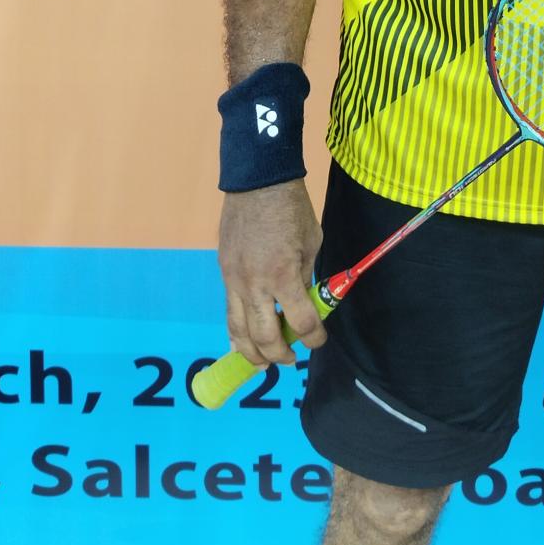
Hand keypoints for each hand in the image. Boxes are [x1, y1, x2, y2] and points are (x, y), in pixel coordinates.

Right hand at [218, 180, 324, 366]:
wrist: (257, 180)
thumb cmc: (292, 208)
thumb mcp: (311, 242)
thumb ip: (305, 277)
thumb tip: (303, 303)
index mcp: (283, 275)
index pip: (300, 322)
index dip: (313, 337)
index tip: (319, 340)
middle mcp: (255, 284)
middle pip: (264, 337)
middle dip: (279, 355)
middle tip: (291, 359)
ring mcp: (234, 280)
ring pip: (238, 331)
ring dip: (251, 354)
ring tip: (263, 364)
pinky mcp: (223, 272)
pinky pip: (229, 310)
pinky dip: (237, 331)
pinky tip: (246, 339)